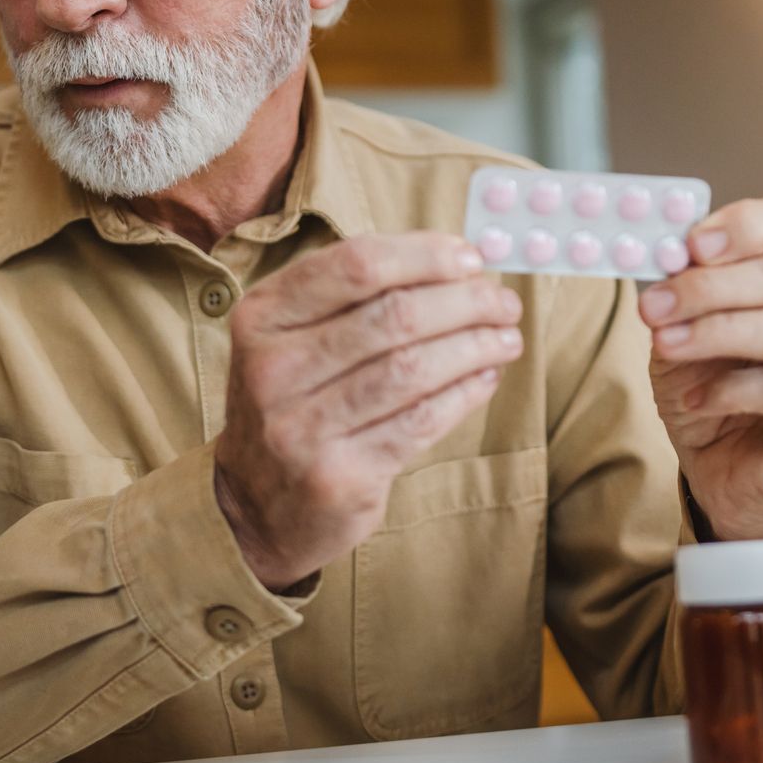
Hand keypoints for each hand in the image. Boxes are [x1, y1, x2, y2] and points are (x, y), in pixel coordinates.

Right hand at [215, 233, 522, 589]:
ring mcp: (302, 427)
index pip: (355, 264)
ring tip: (507, 338)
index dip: (424, 255)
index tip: (470, 258)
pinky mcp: (338, 476)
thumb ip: (358, 296)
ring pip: (411, 369)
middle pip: (392, 315)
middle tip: (503, 302)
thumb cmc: (295, 403)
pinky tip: (486, 378)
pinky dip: (463, 394)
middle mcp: (273, 368)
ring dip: (474, 347)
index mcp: (263, 316)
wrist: (254, 506)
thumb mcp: (294, 338)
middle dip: (464, 302)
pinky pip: (419, 422)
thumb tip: (457, 263)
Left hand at [638, 198, 762, 540]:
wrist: (723, 473)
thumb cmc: (710, 392)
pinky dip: (735, 389)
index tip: (690, 244)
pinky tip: (698, 399)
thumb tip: (664, 253)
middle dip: (710, 287)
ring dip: (718, 332)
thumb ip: (680, 291)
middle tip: (654, 305)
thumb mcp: (682, 331)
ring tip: (666, 346)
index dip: (746, 226)